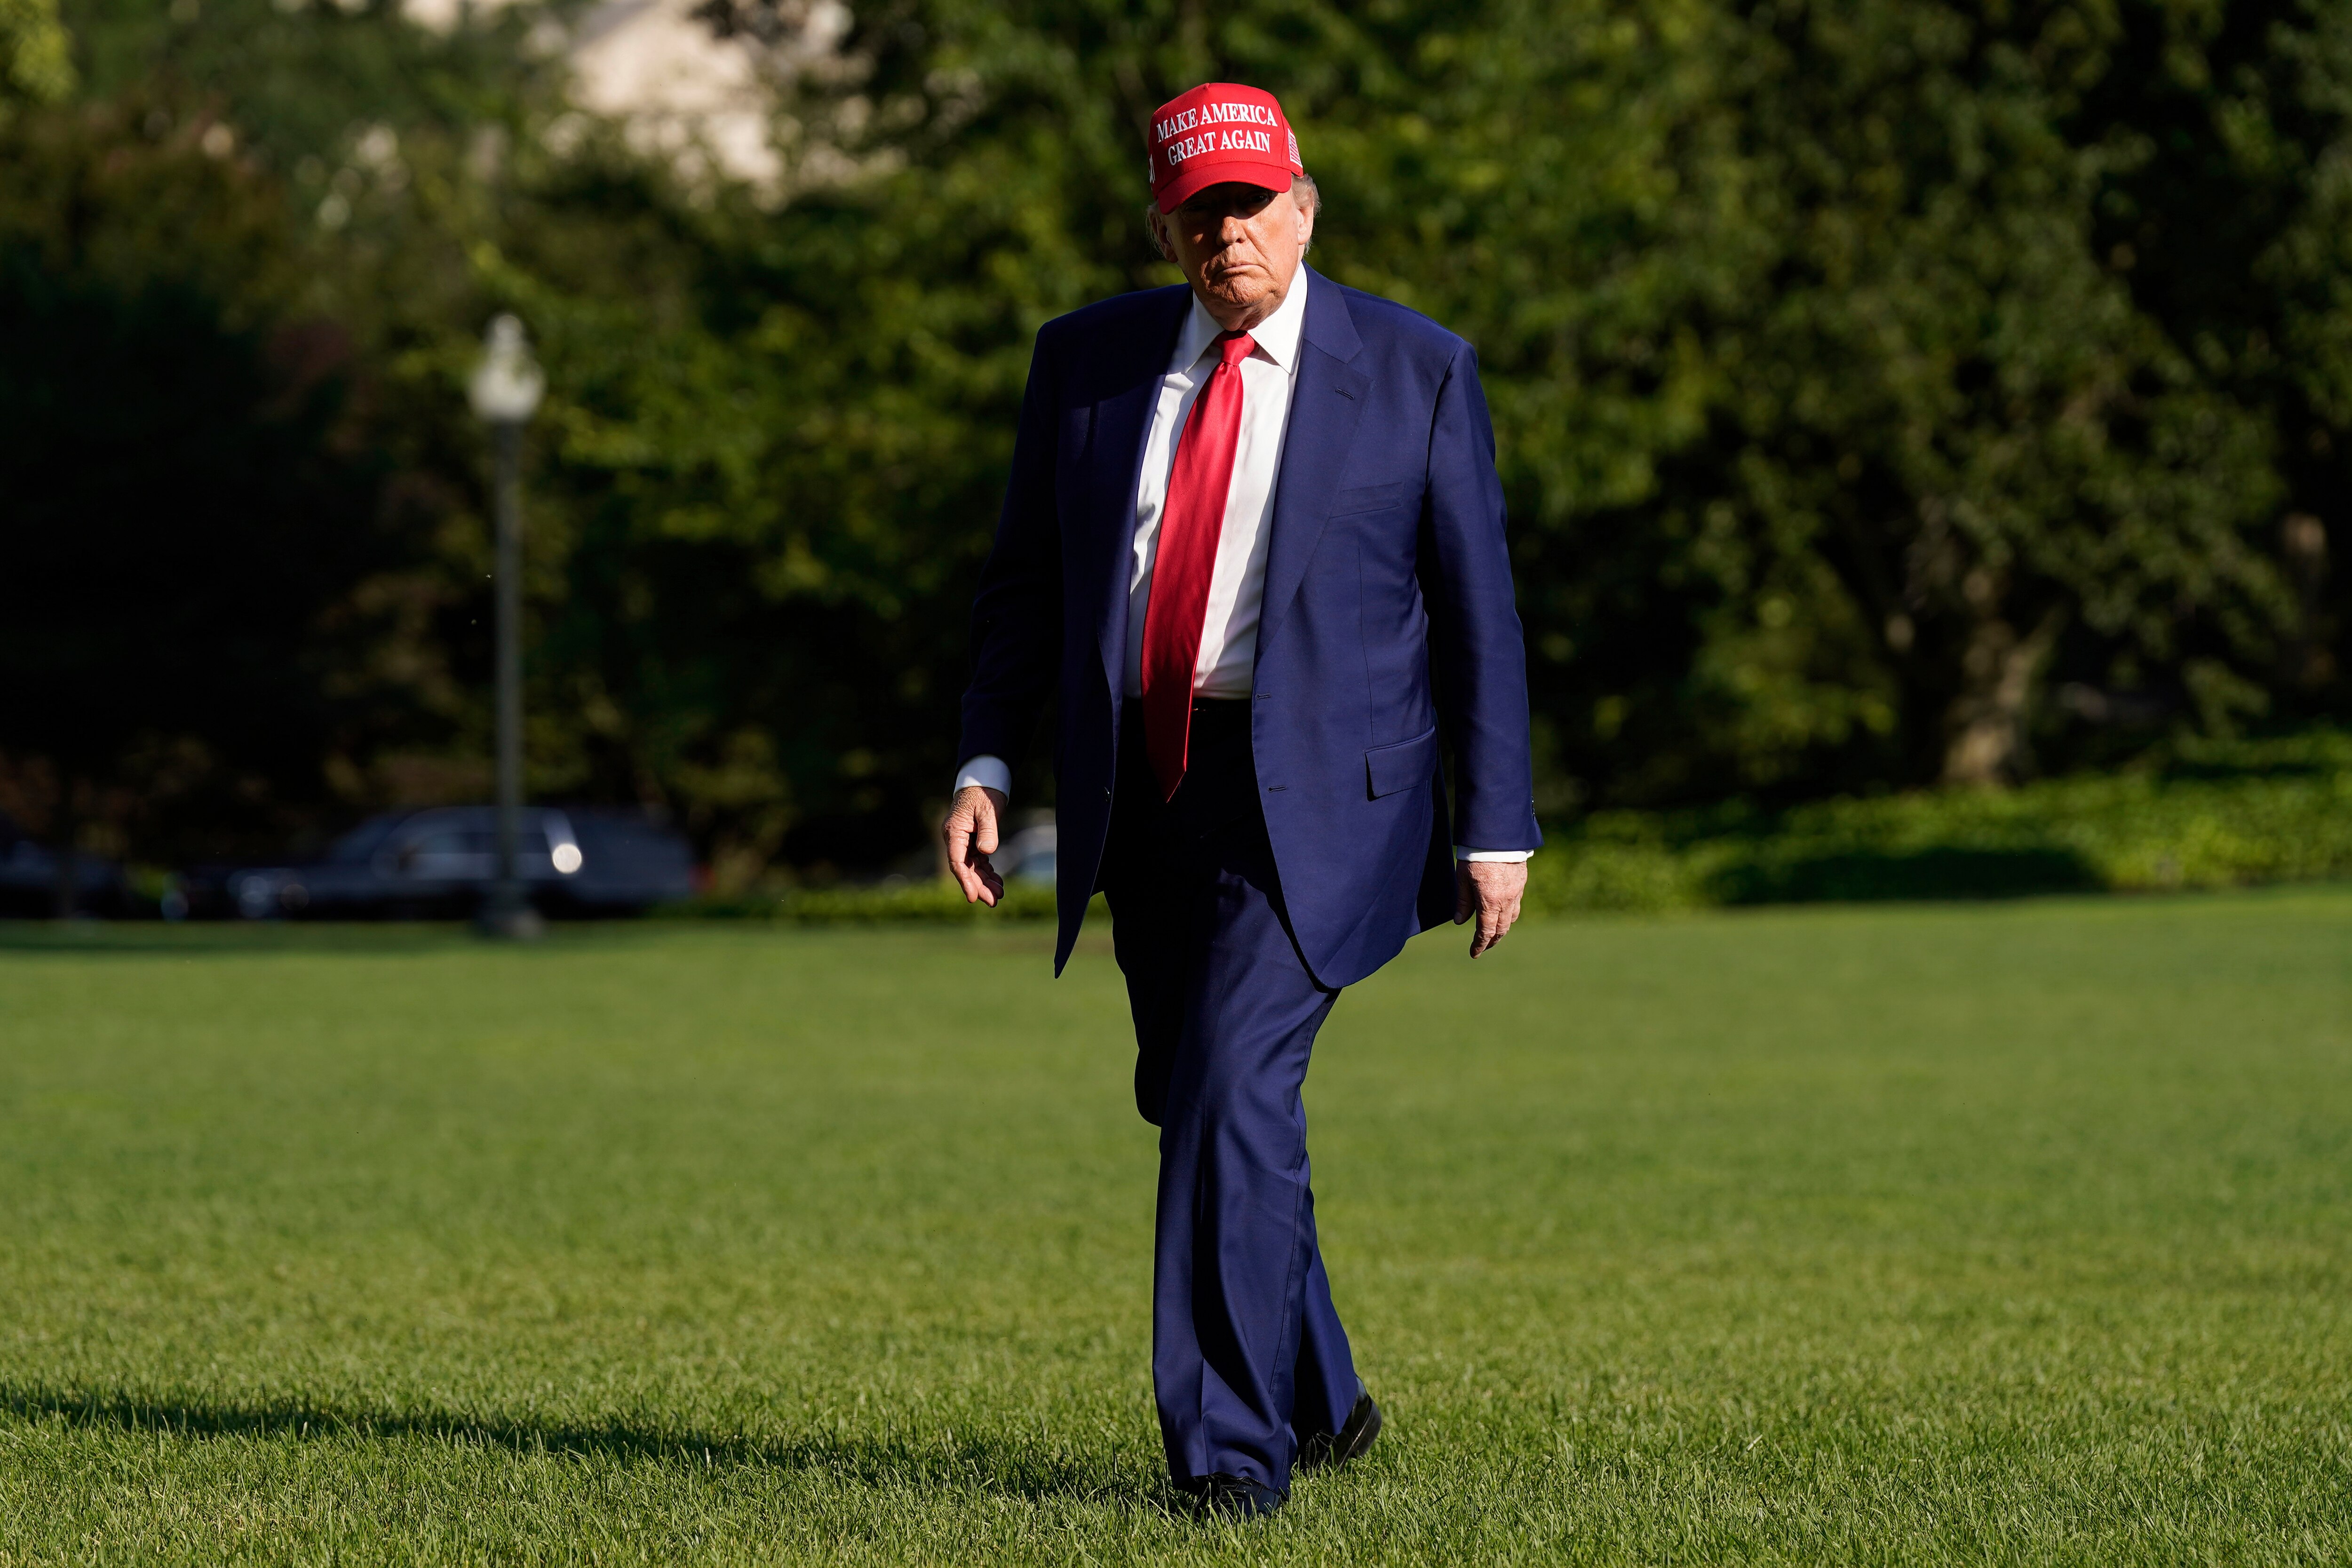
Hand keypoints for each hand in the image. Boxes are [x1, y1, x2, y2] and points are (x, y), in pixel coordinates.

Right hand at [943, 785, 1009, 906]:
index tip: (972, 897)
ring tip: (999, 895)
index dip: (964, 881)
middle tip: (993, 901)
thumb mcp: (987, 810)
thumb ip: (987, 830)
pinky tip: (998, 881)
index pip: (957, 862)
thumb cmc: (984, 793)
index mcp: (954, 832)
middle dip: (978, 886)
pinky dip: (987, 872)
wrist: (983, 781)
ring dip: (984, 881)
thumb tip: (986, 852)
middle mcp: (956, 839)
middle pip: (965, 869)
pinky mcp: (973, 841)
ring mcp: (964, 841)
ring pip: (972, 867)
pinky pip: (978, 861)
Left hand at [1454, 859, 1526, 957]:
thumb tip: (1460, 921)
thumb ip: (1463, 901)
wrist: (1498, 835)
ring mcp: (1516, 891)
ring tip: (1494, 931)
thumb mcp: (1463, 879)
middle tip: (1484, 946)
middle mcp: (1506, 900)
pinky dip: (1509, 913)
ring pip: (1512, 918)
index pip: (1486, 931)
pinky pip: (1517, 903)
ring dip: (1502, 928)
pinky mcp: (1521, 882)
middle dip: (1492, 940)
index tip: (1474, 953)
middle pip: (1502, 929)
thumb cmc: (1476, 856)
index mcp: (1490, 902)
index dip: (1480, 944)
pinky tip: (1502, 910)